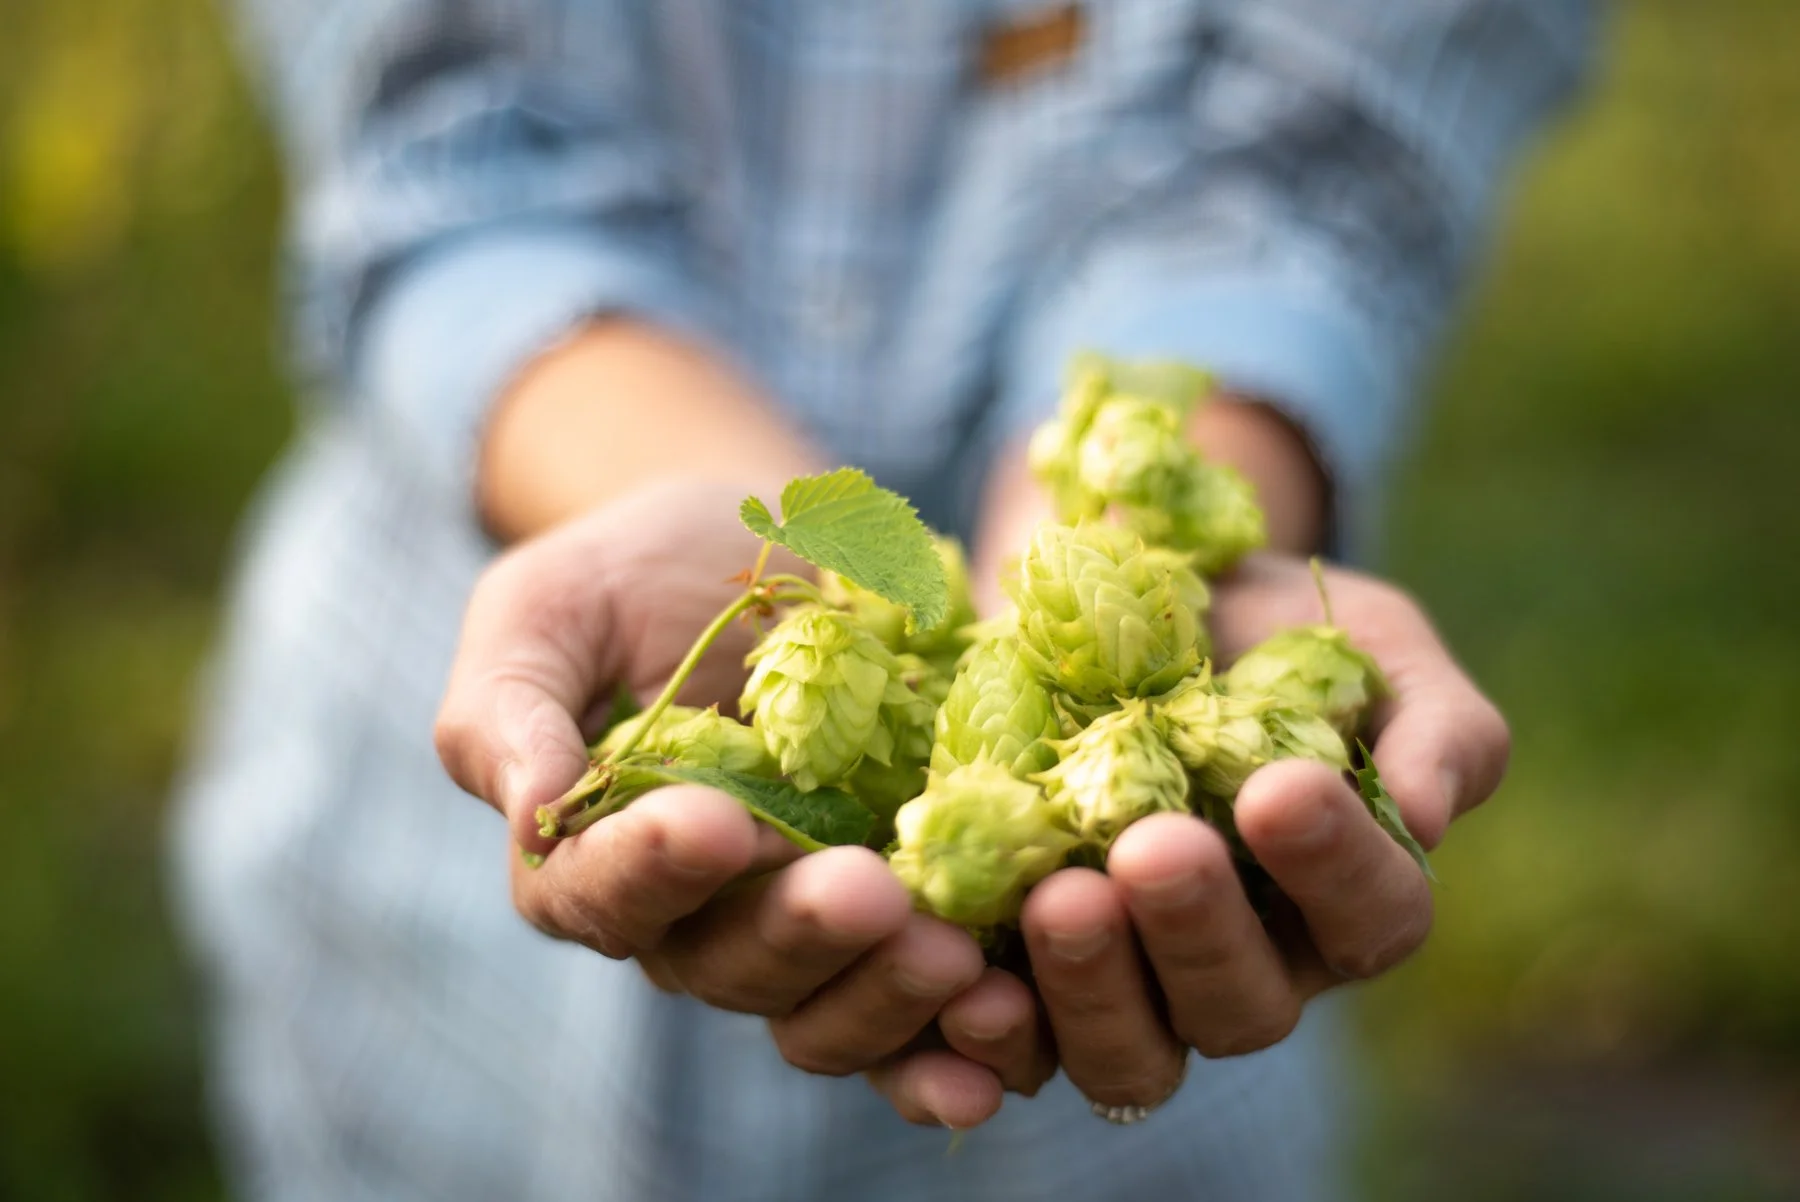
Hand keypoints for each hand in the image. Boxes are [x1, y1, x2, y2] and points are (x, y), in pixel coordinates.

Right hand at [434, 478, 1050, 1126]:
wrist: (763, 538)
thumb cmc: (629, 573)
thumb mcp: (547, 609)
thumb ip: (509, 708)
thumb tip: (529, 807)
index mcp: (594, 855)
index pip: (598, 896)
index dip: (650, 872)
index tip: (712, 822)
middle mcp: (694, 915)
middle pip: (727, 965)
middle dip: (797, 934)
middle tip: (865, 891)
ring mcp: (801, 920)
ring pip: (826, 1002)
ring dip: (887, 994)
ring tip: (955, 955)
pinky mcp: (901, 910)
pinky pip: (920, 1006)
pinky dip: (957, 1034)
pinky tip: (1005, 1025)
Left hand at [1017, 553, 1510, 1111]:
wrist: (1120, 601)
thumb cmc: (1272, 630)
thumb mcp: (1374, 643)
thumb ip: (1435, 723)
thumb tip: (1429, 810)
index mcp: (1347, 899)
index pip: (1372, 917)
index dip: (1333, 866)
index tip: (1281, 785)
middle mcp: (1247, 966)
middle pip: (1242, 1008)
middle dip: (1197, 932)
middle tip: (1155, 846)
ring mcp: (1134, 987)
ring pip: (1132, 1053)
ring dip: (1093, 988)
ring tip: (1058, 898)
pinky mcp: (1032, 980)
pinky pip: (1018, 1051)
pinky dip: (994, 1034)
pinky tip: (964, 980)